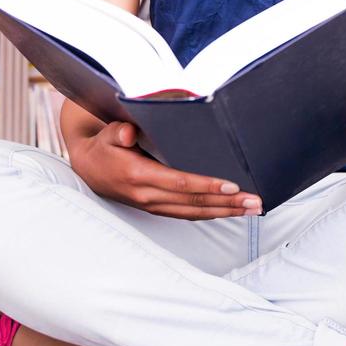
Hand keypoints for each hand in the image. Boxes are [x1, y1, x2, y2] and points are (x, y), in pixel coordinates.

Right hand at [69, 120, 262, 218]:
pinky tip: (231, 211)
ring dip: (226, 212)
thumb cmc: (105, 147)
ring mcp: (154, 205)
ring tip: (253, 209)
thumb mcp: (108, 134)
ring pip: (195, 212)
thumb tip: (129, 132)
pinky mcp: (158, 209)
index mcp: (139, 175)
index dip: (206, 185)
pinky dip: (212, 213)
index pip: (179, 182)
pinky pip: (189, 214)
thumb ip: (119, 131)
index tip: (231, 185)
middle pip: (194, 201)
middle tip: (255, 201)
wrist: (89, 169)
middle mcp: (148, 195)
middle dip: (227, 203)